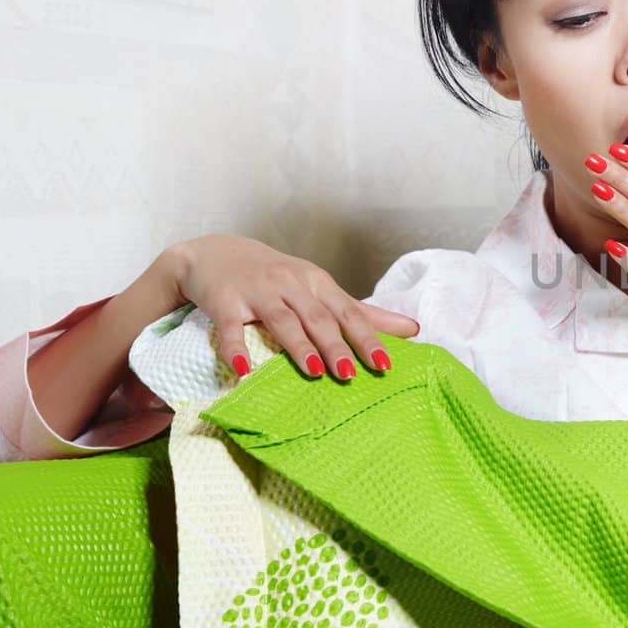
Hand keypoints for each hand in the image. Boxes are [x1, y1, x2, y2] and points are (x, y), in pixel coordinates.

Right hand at [164, 234, 420, 380]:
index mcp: (317, 282)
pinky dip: (236, 350)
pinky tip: (244, 371)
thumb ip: (362, 311)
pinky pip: (231, 328)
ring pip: (282, 320)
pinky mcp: (225, 302)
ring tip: (314, 371)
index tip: (384, 364)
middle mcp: (291, 284)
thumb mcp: (319, 288)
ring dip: (298, 345)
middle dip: (336, 345)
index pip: (348, 312)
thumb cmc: (277, 277)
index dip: (367, 337)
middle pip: (318, 317)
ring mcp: (257, 292)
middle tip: (351, 374)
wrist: (215, 254)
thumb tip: (412, 329)